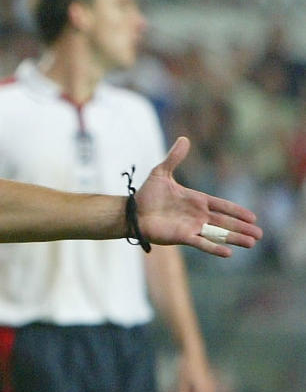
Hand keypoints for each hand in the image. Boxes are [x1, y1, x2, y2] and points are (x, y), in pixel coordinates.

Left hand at [136, 137, 261, 254]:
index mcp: (196, 200)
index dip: (237, 211)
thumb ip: (174, 158)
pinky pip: (202, 243)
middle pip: (225, 222)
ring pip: (218, 234)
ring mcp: (191, 227)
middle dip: (242, 228)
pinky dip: (214, 248)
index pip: (222, 206)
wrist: (132, 212)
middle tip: (259, 234)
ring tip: (251, 243)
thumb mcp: (162, 172)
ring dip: (234, 238)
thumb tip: (184, 139)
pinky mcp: (182, 237)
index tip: (253, 217)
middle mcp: (197, 215)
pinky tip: (229, 253)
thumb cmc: (147, 194)